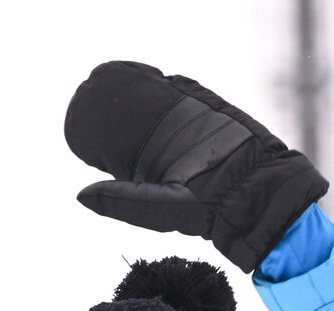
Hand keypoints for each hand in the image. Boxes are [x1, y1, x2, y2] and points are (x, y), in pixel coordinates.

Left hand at [64, 61, 328, 272]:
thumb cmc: (205, 211)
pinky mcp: (216, 115)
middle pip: (147, 121)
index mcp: (159, 170)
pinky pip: (191, 94)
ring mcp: (197, 129)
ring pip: (167, 104)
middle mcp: (177, 149)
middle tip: (109, 90)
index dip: (112, 131)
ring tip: (134, 78)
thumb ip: (121, 201)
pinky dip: (176, 84)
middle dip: (130, 105)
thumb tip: (79, 195)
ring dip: (152, 91)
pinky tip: (162, 77)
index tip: (94, 114)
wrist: (254, 195)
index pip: (130, 146)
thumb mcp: (156, 209)